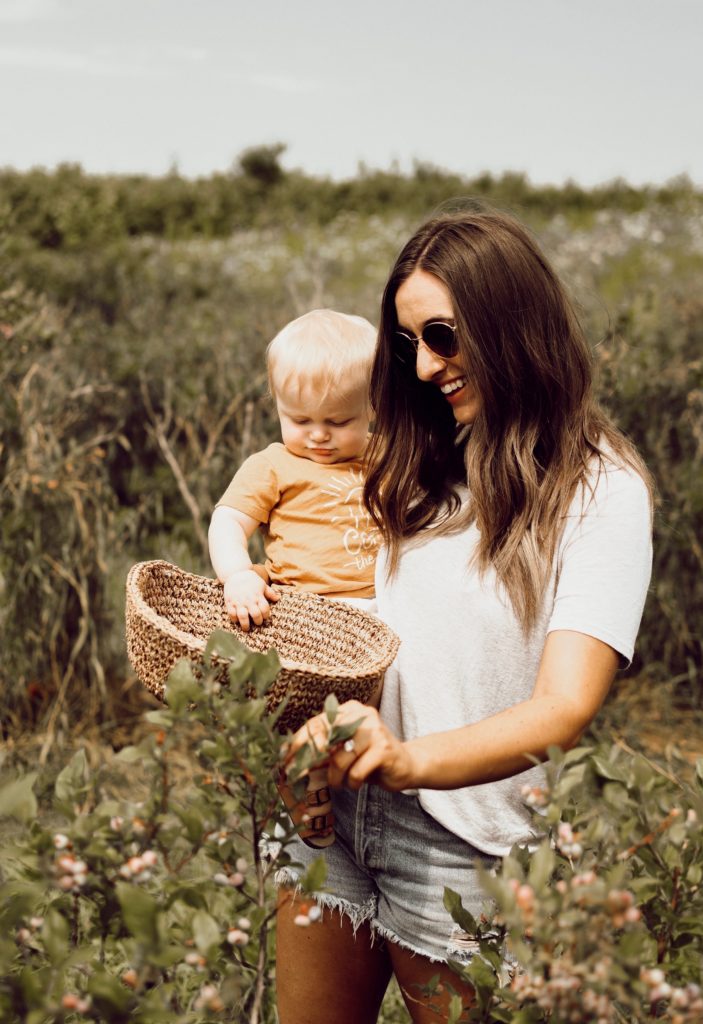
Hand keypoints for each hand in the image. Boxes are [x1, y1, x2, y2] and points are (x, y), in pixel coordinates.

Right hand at [223, 570, 279, 631]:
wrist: (236, 573)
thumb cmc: (251, 580)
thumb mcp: (262, 584)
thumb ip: (270, 593)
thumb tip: (278, 598)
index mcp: (258, 596)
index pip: (265, 609)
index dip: (266, 615)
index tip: (264, 617)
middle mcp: (249, 600)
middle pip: (256, 614)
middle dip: (258, 621)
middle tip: (257, 623)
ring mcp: (239, 602)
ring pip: (243, 616)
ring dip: (245, 624)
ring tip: (246, 628)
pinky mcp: (230, 602)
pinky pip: (231, 614)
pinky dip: (234, 619)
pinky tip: (236, 621)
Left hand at [284, 700, 417, 792]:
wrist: (405, 765)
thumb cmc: (368, 757)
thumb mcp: (343, 748)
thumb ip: (323, 747)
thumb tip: (289, 757)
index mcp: (349, 709)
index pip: (316, 722)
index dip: (298, 742)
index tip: (284, 759)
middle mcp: (362, 714)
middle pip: (325, 737)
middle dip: (311, 760)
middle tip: (301, 777)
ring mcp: (375, 730)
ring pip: (339, 758)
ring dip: (335, 778)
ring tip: (339, 783)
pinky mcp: (384, 748)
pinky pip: (356, 772)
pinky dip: (351, 783)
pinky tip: (355, 783)